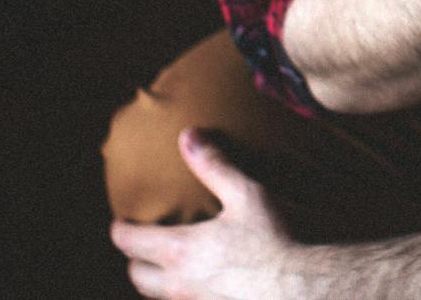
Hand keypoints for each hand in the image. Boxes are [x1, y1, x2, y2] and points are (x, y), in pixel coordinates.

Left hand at [111, 129, 311, 299]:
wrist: (300, 287)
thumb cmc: (273, 240)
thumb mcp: (246, 194)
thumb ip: (215, 166)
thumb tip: (188, 136)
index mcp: (181, 250)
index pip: (132, 243)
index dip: (121, 231)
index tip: (119, 224)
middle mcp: (181, 283)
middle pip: (138, 278)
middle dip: (134, 262)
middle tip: (140, 248)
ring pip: (161, 297)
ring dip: (158, 282)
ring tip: (170, 267)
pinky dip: (185, 295)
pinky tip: (204, 284)